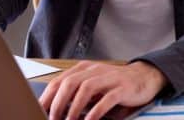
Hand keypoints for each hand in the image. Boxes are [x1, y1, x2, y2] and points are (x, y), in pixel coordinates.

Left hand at [39, 60, 166, 119]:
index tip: (39, 110)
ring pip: (85, 89)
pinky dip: (95, 112)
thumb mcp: (93, 85)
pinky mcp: (122, 87)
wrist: (144, 77)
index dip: (47, 97)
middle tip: (53, 119)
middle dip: (58, 103)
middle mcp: (95, 70)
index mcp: (84, 69)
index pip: (59, 80)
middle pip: (69, 83)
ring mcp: (109, 78)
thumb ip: (77, 93)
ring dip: (74, 108)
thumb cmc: (115, 84)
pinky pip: (106, 99)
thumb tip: (55, 109)